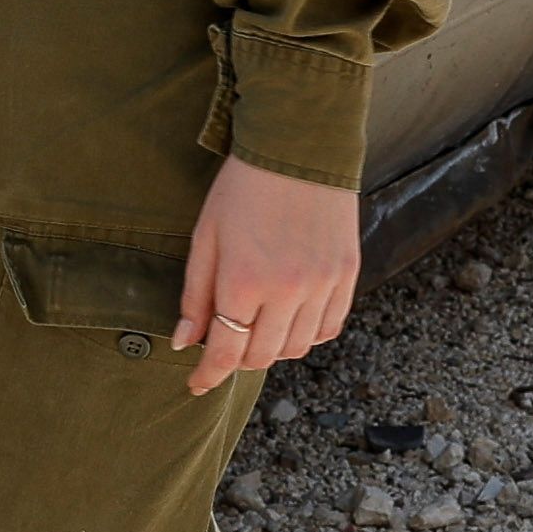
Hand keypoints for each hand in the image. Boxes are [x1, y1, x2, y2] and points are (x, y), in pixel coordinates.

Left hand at [170, 154, 364, 395]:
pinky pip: (329, 327)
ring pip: (297, 348)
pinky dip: (308, 334)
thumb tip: (185, 341)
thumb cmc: (243, 187)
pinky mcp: (347, 275)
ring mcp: (322, 285)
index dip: (209, 375)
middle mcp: (287, 291)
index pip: (225, 351)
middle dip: (237, 360)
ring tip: (257, 329)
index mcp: (244, 281)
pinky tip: (291, 319)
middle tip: (224, 347)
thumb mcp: (206, 236)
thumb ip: (196, 294)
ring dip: (273, 349)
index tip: (197, 384)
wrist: (300, 147)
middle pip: (262, 356)